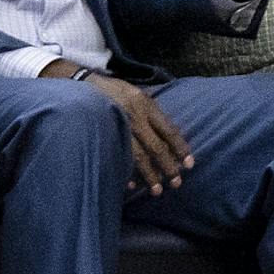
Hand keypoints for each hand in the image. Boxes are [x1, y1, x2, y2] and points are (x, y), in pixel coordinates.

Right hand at [85, 72, 193, 195]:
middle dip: (168, 166)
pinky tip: (130, 185)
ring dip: (149, 174)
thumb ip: (152, 113)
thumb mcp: (138, 94)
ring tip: (157, 190)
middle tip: (176, 183)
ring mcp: (118, 126)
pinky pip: (118, 155)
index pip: (169, 130)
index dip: (180, 148)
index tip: (189, 164)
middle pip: (156, 146)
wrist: (84, 83)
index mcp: (146, 105)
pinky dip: (124, 172)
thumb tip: (171, 136)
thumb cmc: (116, 91)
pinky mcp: (104, 132)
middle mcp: (135, 116)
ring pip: (138, 156)